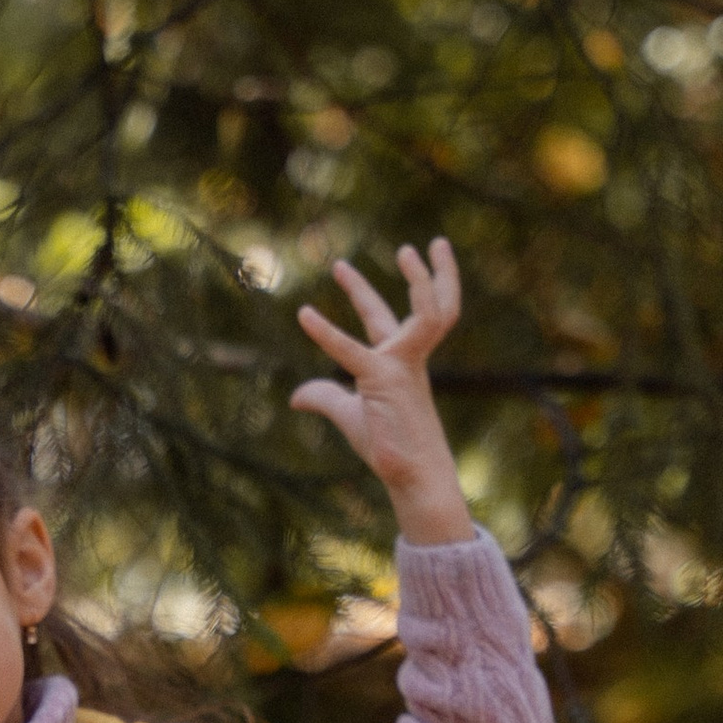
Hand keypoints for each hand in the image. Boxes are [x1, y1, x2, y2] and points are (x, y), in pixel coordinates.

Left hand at [291, 240, 474, 547]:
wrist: (412, 474)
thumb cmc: (386, 445)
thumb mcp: (349, 415)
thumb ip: (325, 398)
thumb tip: (295, 396)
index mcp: (400, 362)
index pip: (383, 318)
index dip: (363, 292)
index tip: (342, 270)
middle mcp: (406, 357)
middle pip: (419, 306)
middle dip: (419, 275)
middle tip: (401, 247)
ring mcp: (401, 365)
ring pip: (427, 314)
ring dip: (421, 282)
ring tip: (404, 252)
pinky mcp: (386, 380)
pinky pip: (353, 350)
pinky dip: (326, 333)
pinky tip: (303, 313)